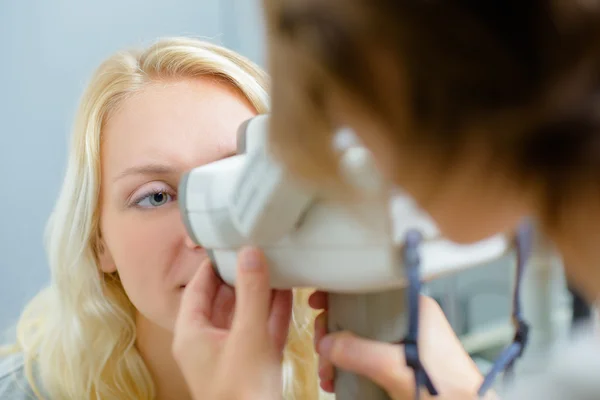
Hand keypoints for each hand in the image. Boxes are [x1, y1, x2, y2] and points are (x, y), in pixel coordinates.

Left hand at [172, 247, 291, 399]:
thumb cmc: (242, 390)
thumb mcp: (247, 334)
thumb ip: (251, 292)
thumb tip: (249, 252)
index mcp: (192, 334)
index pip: (198, 288)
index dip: (212, 264)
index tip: (229, 243)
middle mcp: (208, 342)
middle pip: (222, 299)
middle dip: (241, 276)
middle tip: (257, 249)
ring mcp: (232, 353)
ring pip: (245, 314)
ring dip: (260, 292)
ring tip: (275, 264)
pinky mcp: (253, 362)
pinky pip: (262, 329)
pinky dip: (273, 312)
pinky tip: (288, 292)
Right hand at [310, 291, 485, 398]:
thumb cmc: (449, 389)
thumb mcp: (397, 368)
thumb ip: (361, 353)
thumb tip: (328, 344)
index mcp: (412, 308)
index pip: (369, 288)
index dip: (340, 293)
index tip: (318, 300)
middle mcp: (406, 320)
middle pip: (357, 314)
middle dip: (332, 332)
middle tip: (322, 347)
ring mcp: (402, 341)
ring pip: (358, 337)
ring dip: (337, 353)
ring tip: (328, 372)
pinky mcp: (398, 361)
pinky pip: (365, 355)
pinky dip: (348, 365)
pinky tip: (338, 379)